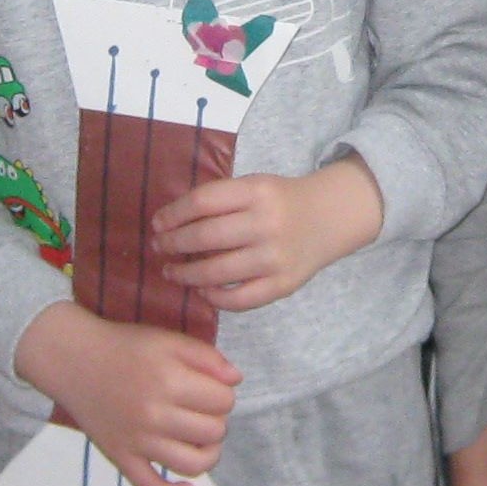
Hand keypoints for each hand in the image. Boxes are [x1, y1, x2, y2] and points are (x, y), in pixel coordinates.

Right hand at [16, 302, 240, 485]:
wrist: (73, 360)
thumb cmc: (125, 347)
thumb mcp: (168, 340)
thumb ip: (207, 357)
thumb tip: (235, 381)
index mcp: (170, 381)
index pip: (223, 401)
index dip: (223, 394)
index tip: (210, 388)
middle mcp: (154, 415)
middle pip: (214, 432)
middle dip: (216, 420)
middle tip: (201, 409)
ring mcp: (137, 441)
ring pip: (193, 464)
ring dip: (208, 454)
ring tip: (201, 441)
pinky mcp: (121, 458)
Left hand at [158, 156, 383, 310]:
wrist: (329, 218)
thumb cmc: (280, 201)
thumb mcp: (253, 186)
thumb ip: (219, 201)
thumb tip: (169, 223)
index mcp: (256, 191)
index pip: (203, 202)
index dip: (173, 214)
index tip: (157, 224)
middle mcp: (266, 223)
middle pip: (205, 237)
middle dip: (173, 244)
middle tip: (159, 248)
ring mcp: (275, 257)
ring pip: (217, 272)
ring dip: (186, 274)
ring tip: (171, 272)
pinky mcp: (283, 284)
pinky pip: (239, 299)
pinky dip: (214, 298)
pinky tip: (202, 291)